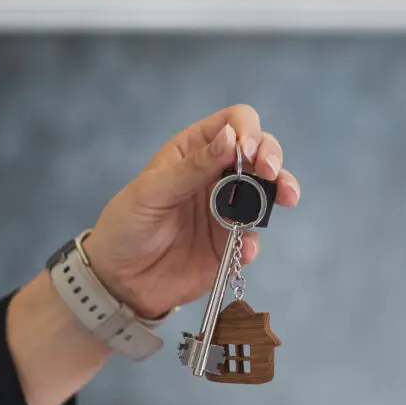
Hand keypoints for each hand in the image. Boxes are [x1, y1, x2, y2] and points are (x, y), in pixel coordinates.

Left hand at [81, 104, 300, 317]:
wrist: (118, 281)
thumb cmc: (125, 226)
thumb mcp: (151, 191)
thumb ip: (192, 168)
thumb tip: (231, 138)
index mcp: (193, 151)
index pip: (233, 123)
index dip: (247, 130)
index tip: (247, 151)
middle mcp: (215, 176)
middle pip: (260, 153)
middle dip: (273, 157)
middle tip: (272, 172)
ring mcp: (225, 211)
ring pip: (266, 193)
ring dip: (280, 191)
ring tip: (286, 197)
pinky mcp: (229, 244)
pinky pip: (252, 238)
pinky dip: (254, 241)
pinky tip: (244, 247)